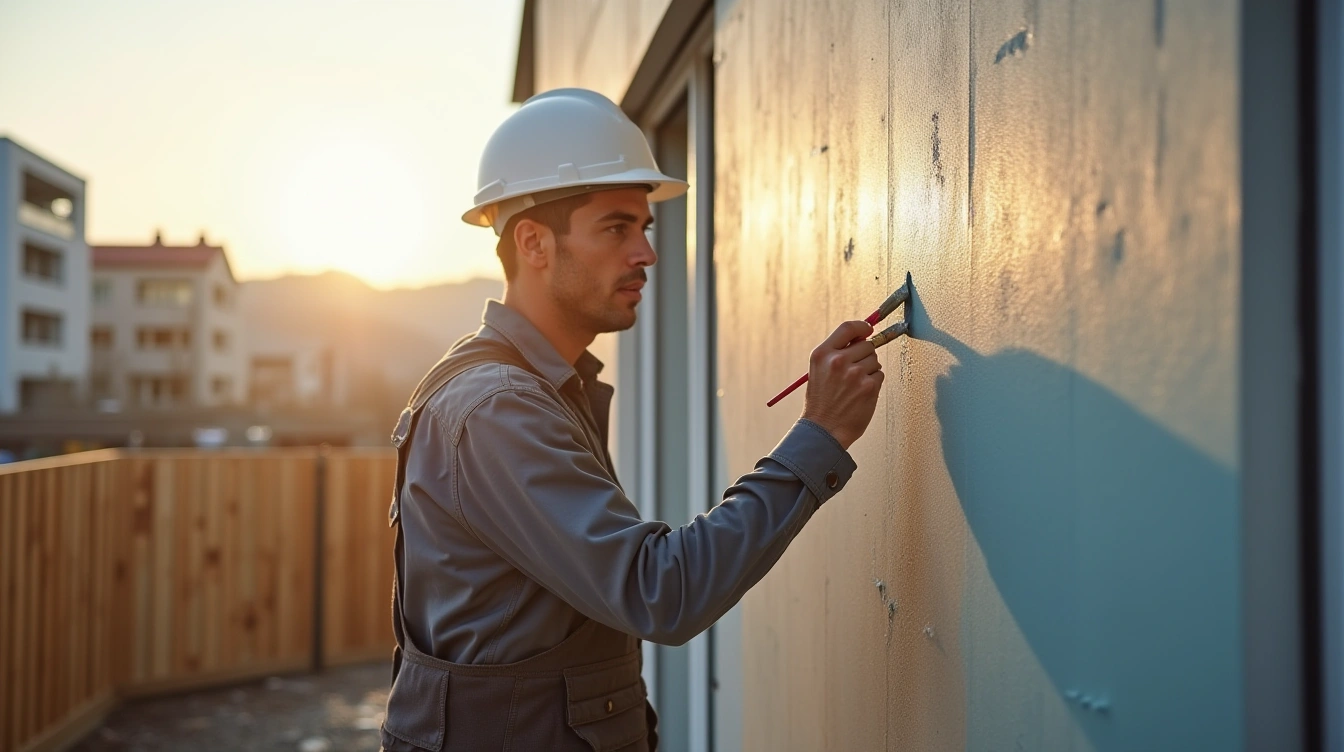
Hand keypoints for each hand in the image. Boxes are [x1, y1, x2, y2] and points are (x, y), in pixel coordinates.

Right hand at [800, 320, 884, 449]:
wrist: (823, 430)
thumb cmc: (821, 402)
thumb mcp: (819, 371)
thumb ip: (836, 352)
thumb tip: (862, 336)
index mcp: (822, 354)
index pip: (848, 328)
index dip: (862, 326)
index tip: (868, 329)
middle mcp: (838, 361)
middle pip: (866, 344)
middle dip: (865, 355)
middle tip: (855, 370)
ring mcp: (855, 373)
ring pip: (875, 360)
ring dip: (869, 370)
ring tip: (854, 385)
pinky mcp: (869, 386)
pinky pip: (879, 375)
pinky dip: (873, 383)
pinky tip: (860, 394)